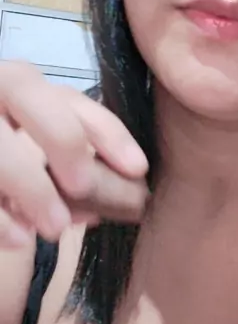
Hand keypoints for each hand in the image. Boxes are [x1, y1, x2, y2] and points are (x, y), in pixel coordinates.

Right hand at [0, 62, 148, 246]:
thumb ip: (68, 165)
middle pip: (27, 91)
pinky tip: (18, 239)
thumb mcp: (35, 149)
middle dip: (62, 138)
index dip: (108, 130)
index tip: (138, 168)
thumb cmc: (5, 148)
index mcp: (20, 84)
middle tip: (84, 187)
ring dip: (29, 184)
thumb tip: (105, 203)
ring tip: (53, 228)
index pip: (70, 98)